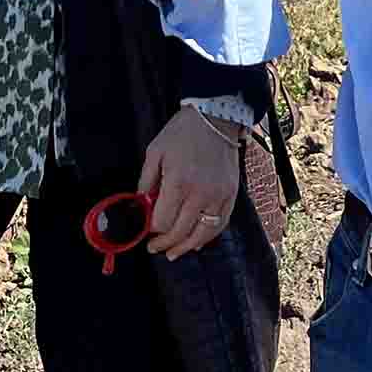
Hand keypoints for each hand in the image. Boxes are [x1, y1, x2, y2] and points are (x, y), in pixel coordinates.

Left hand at [138, 107, 240, 260]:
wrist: (215, 119)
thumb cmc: (182, 133)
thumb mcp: (155, 152)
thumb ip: (146, 181)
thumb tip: (140, 205)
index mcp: (178, 182)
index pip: (162, 221)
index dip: (151, 229)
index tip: (146, 229)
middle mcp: (200, 194)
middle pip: (180, 232)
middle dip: (164, 243)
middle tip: (154, 247)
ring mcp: (219, 196)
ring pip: (202, 234)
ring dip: (185, 247)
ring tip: (173, 253)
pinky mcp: (231, 196)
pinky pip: (220, 224)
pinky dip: (208, 237)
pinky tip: (196, 242)